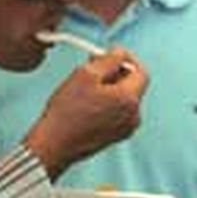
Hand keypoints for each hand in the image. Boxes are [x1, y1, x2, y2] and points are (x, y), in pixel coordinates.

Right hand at [24, 48, 148, 177]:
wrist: (55, 144)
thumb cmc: (67, 111)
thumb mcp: (86, 74)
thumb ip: (109, 59)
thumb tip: (120, 53)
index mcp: (129, 100)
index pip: (141, 71)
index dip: (127, 59)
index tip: (113, 54)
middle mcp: (133, 116)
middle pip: (133, 85)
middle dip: (117, 72)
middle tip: (95, 65)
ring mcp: (126, 128)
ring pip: (125, 99)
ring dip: (111, 87)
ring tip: (88, 86)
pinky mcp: (116, 136)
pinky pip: (118, 112)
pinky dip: (108, 103)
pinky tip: (88, 102)